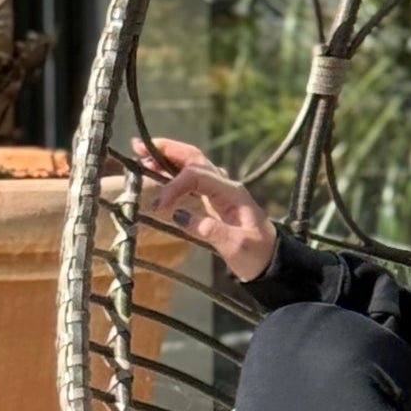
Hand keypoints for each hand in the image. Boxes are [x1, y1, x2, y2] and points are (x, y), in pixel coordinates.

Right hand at [134, 137, 277, 282]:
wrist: (271, 263)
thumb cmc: (257, 255)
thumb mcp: (237, 247)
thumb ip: (211, 231)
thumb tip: (179, 216)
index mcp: (232, 193)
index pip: (198, 177)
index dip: (174, 186)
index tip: (158, 206)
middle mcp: (225, 186)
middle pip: (195, 158)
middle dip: (167, 150)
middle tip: (138, 147)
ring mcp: (219, 192)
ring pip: (192, 165)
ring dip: (166, 158)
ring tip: (140, 155)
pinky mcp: (213, 201)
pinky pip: (191, 179)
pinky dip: (171, 173)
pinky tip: (155, 172)